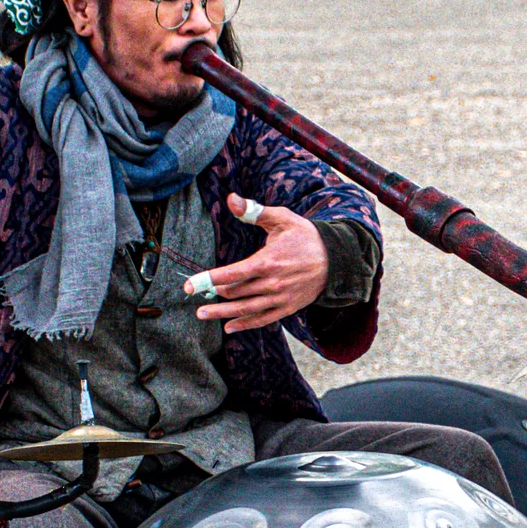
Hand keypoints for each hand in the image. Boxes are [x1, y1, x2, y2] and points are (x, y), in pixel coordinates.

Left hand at [187, 197, 328, 332]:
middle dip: (211, 296)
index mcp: (267, 261)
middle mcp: (272, 284)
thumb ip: (254, 211)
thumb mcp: (282, 218)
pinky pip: (263, 319)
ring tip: (203, 315)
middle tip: (194, 296)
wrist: (337, 259)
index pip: (230, 274)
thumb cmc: (306, 236)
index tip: (189, 284)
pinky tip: (230, 327)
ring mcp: (280, 298)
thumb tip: (231, 200)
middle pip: (234, 294)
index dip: (207, 280)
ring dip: (222, 314)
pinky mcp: (287, 307)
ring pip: (245, 310)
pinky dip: (245, 324)